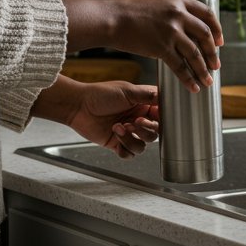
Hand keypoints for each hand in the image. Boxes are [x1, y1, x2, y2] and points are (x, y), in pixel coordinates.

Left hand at [33, 77, 160, 157]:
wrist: (79, 106)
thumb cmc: (100, 95)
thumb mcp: (128, 91)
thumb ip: (148, 95)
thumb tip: (166, 97)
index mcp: (143, 106)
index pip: (162, 116)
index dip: (162, 119)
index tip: (156, 117)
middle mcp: (137, 120)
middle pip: (155, 133)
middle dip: (146, 130)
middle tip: (135, 122)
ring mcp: (128, 133)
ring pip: (143, 145)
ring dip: (133, 139)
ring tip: (119, 128)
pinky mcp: (117, 143)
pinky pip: (129, 154)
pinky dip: (125, 149)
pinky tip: (116, 137)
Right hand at [64, 0, 223, 92]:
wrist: (110, 18)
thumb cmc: (127, 12)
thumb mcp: (155, 4)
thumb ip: (171, 12)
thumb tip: (182, 27)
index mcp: (178, 1)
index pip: (206, 14)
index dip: (216, 29)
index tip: (220, 41)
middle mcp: (178, 15)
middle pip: (205, 35)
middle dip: (213, 52)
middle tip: (216, 64)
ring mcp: (171, 31)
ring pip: (195, 54)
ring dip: (203, 69)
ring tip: (208, 80)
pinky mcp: (161, 47)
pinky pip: (180, 66)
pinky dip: (188, 78)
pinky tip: (193, 86)